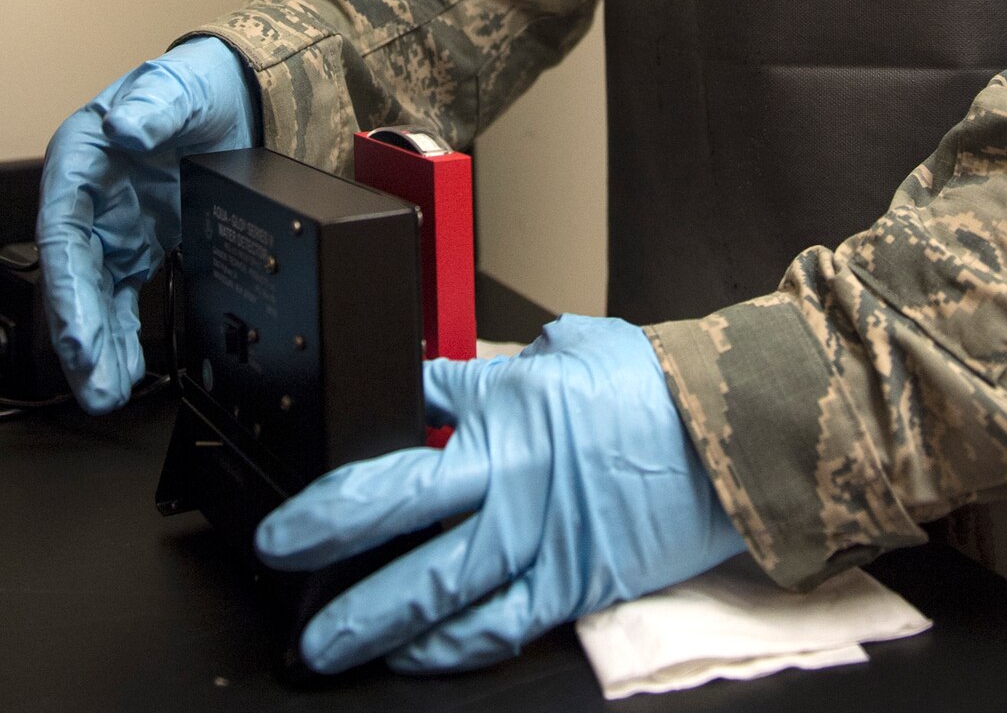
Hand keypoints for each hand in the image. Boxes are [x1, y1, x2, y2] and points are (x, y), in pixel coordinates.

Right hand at [36, 35, 258, 412]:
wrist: (234, 96)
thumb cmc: (193, 85)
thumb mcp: (177, 89)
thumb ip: (153, 109)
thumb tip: (126, 128)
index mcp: (81, 157)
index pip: (63, 227)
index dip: (65, 282)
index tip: (76, 326)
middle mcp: (87, 198)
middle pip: (75, 274)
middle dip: (80, 331)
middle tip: (91, 379)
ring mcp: (112, 227)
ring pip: (95, 296)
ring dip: (97, 346)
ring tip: (103, 392)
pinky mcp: (138, 246)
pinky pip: (123, 298)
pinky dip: (120, 336)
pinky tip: (120, 372)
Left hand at [254, 313, 743, 672]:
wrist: (731, 435)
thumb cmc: (656, 387)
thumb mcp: (569, 349)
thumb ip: (502, 373)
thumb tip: (452, 381)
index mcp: (507, 402)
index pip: (408, 410)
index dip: (357, 434)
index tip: (312, 460)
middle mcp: (510, 473)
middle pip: (394, 505)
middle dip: (324, 530)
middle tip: (275, 547)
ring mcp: (537, 537)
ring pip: (431, 587)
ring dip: (366, 617)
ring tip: (319, 640)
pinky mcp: (568, 586)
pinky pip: (490, 627)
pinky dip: (443, 648)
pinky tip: (407, 656)